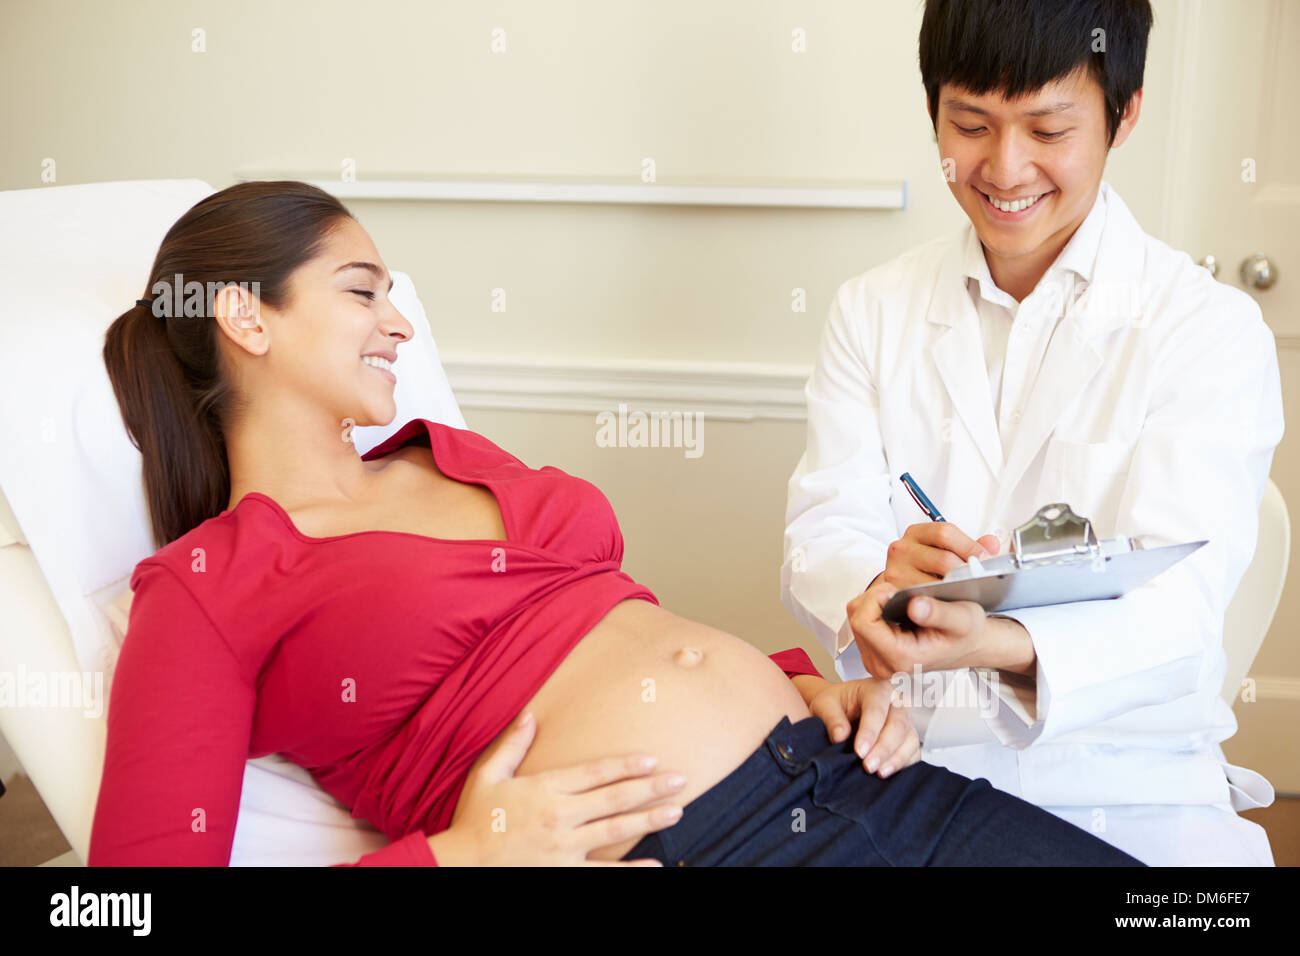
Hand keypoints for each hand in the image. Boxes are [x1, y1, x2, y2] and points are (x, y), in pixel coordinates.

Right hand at [431, 712, 686, 865]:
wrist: (460, 866)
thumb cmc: (474, 821)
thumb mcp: (487, 777)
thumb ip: (512, 746)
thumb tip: (529, 715)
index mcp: (544, 789)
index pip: (594, 773)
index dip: (625, 765)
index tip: (651, 759)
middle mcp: (559, 816)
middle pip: (614, 799)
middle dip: (650, 788)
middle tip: (681, 780)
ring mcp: (563, 848)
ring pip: (616, 831)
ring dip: (649, 820)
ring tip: (677, 812)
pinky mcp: (563, 874)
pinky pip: (604, 873)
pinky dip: (631, 870)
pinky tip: (655, 864)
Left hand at [806, 678, 920, 777]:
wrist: (842, 708)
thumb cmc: (836, 703)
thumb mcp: (825, 704)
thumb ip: (831, 718)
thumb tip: (840, 736)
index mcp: (876, 688)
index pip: (877, 709)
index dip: (870, 732)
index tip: (859, 751)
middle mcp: (896, 701)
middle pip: (898, 725)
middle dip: (884, 748)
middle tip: (868, 766)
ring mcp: (906, 719)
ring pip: (910, 739)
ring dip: (896, 759)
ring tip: (879, 772)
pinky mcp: (909, 737)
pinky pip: (913, 752)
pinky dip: (903, 764)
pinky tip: (887, 772)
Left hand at [845, 574, 997, 676]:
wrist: (970, 645)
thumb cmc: (967, 633)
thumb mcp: (962, 617)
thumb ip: (938, 612)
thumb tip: (914, 606)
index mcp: (901, 659)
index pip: (863, 623)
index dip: (875, 599)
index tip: (895, 591)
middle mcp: (883, 666)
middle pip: (856, 620)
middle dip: (875, 599)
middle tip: (900, 594)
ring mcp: (876, 662)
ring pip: (856, 619)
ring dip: (874, 604)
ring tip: (899, 603)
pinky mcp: (873, 655)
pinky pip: (860, 624)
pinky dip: (874, 611)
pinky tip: (895, 612)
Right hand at [873, 521, 1000, 588]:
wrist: (902, 584)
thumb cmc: (927, 568)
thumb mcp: (947, 550)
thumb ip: (970, 547)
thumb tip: (992, 542)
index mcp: (916, 533)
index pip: (945, 532)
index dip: (970, 546)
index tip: (984, 559)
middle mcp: (902, 549)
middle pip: (943, 558)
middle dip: (966, 571)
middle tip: (980, 579)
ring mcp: (896, 571)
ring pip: (935, 581)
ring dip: (955, 589)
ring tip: (968, 591)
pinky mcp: (896, 592)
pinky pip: (925, 598)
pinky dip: (942, 600)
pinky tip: (951, 601)